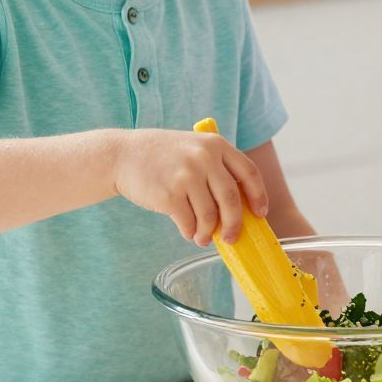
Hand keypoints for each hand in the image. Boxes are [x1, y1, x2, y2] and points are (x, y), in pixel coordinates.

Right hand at [113, 128, 267, 245]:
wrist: (121, 155)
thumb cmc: (160, 156)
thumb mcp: (193, 147)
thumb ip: (216, 168)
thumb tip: (238, 208)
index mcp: (215, 144)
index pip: (249, 173)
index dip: (258, 196)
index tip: (260, 213)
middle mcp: (204, 157)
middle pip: (231, 199)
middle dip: (234, 224)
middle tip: (230, 238)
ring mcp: (187, 175)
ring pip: (210, 215)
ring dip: (207, 232)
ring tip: (201, 237)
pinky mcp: (170, 195)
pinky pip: (189, 223)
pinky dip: (190, 231)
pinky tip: (186, 230)